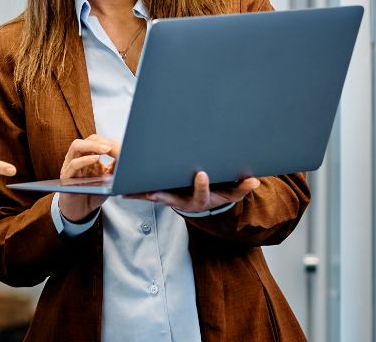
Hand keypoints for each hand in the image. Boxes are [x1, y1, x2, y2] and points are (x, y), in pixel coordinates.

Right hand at [57, 134, 119, 222]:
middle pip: (84, 141)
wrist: (81, 210)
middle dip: (98, 141)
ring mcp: (70, 166)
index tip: (118, 145)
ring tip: (105, 150)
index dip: (105, 141)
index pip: (92, 141)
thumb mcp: (107, 178)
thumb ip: (113, 168)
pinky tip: (96, 159)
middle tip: (110, 146)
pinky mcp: (66, 177)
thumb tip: (125, 156)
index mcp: (85, 156)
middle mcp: (76, 158)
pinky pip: (73, 164)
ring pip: (76, 147)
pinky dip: (85, 160)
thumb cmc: (93, 192)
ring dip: (92, 146)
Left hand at [129, 171, 259, 213]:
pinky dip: (134, 192)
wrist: (205, 200)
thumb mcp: (232, 191)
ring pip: (155, 197)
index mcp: (201, 199)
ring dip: (142, 193)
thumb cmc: (218, 191)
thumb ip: (242, 187)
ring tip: (129, 188)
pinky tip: (121, 188)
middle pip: (173, 199)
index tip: (202, 174)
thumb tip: (254, 181)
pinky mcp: (160, 194)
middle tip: (153, 191)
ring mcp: (171, 199)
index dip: (202, 185)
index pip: (202, 193)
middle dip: (162, 195)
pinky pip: (145, 193)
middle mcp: (184, 201)